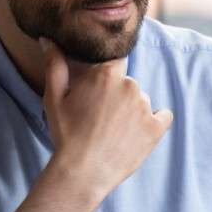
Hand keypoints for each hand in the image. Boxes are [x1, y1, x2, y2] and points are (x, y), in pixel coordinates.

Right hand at [41, 39, 172, 199]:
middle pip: (128, 83)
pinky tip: (137, 134)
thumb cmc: (66, 134)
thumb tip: (48, 40)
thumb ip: (54, 64)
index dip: (107, 78)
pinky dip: (154, 123)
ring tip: (114, 131)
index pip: (115, 62)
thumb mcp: (54, 97)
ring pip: (142, 101)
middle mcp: (130, 85)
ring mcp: (145, 107)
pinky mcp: (157, 127)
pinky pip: (163, 117)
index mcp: (107, 74)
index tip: (100, 93)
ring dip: (132, 111)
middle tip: (101, 118)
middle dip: (117, 96)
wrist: (82, 172)